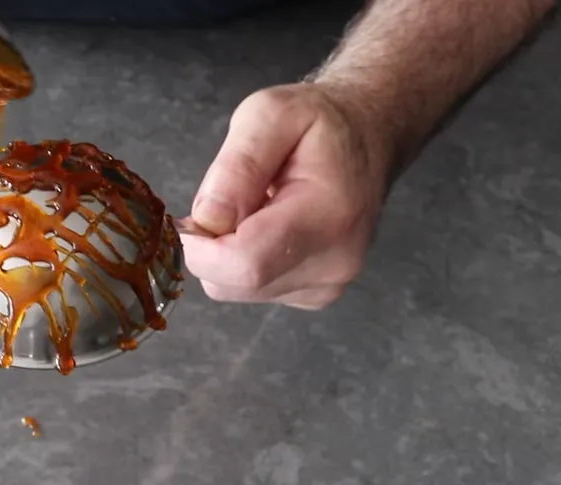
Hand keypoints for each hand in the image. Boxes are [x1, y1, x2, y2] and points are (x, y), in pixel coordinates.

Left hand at [180, 82, 393, 309]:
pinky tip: (270, 226)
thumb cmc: (321, 122)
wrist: (370, 137)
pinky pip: (254, 289)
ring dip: (228, 252)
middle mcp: (334, 263)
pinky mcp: (317, 294)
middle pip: (235, 283)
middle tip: (230, 200)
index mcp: (327, 216)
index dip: (201, 249)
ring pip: (237, 289)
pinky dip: (246, 261)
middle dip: (211, 247)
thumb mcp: (270, 114)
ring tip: (258, 207)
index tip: (190, 218)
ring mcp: (327, 285)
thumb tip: (207, 220)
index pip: (246, 265)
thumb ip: (237, 166)